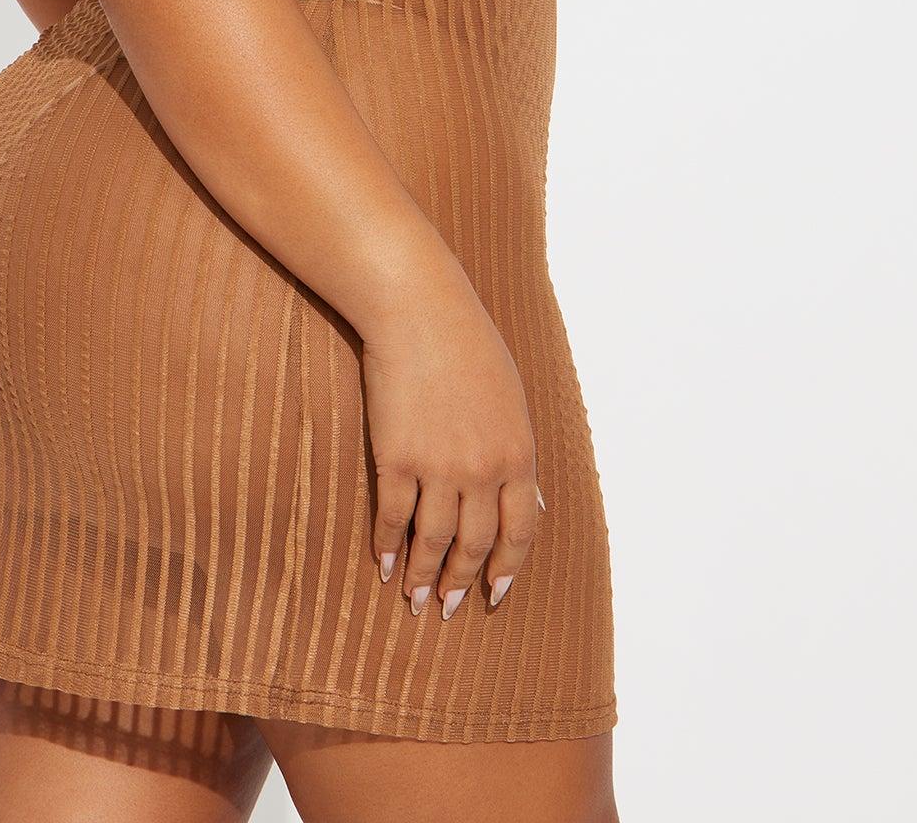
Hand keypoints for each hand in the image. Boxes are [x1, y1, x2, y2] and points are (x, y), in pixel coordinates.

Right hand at [360, 267, 540, 618]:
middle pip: (475, 545)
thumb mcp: (512, 399)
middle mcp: (483, 469)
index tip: (495, 595)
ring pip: (433, 540)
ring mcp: (438, 466)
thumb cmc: (468, 345)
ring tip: (412, 597)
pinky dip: (386, 545)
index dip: (507, 568)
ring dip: (422, 575)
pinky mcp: (396, 457)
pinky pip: (392, 516)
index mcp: (518, 453)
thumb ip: (518, 453)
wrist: (419, 311)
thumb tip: (535, 504)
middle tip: (447, 606)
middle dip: (462, 582)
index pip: (520, 532)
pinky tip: (382, 562)